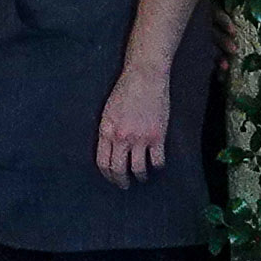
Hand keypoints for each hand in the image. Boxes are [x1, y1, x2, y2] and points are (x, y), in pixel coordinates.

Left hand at [93, 62, 174, 185]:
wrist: (145, 75)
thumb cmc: (126, 90)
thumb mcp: (109, 111)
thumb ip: (109, 130)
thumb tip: (110, 149)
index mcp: (107, 130)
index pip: (103, 162)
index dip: (107, 174)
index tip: (112, 178)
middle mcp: (121, 137)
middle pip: (118, 169)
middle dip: (121, 181)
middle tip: (125, 185)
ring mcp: (140, 137)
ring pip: (138, 169)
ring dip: (140, 176)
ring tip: (142, 177)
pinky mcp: (157, 136)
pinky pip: (157, 160)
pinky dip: (157, 166)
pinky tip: (157, 164)